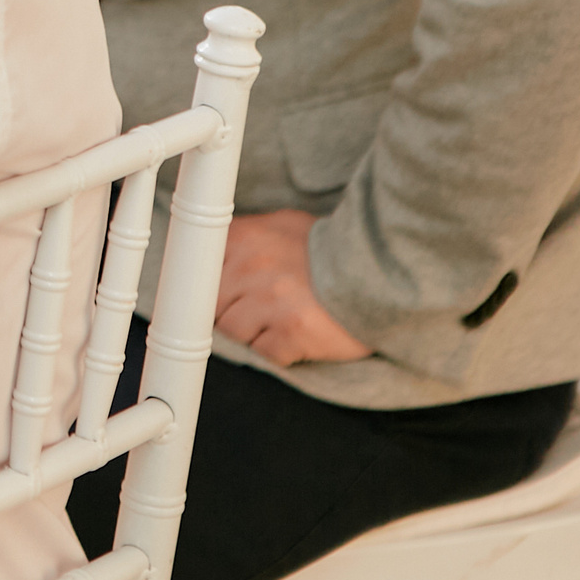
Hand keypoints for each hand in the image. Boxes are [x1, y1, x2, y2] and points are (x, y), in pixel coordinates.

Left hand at [215, 210, 373, 366]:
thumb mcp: (283, 226)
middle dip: (233, 311)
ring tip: (285, 318)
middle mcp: (251, 267)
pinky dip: (280, 350)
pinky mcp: (291, 333)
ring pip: (234, 331)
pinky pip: (265, 353)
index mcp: (243, 238)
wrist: (382, 272)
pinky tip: (300, 333)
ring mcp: (270, 301)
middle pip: (212, 305)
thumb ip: (246, 240)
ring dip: (256, 332)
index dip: (208, 288)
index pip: (197, 270)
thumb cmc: (330, 251)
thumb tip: (209, 256)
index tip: (215, 296)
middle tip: (263, 308)